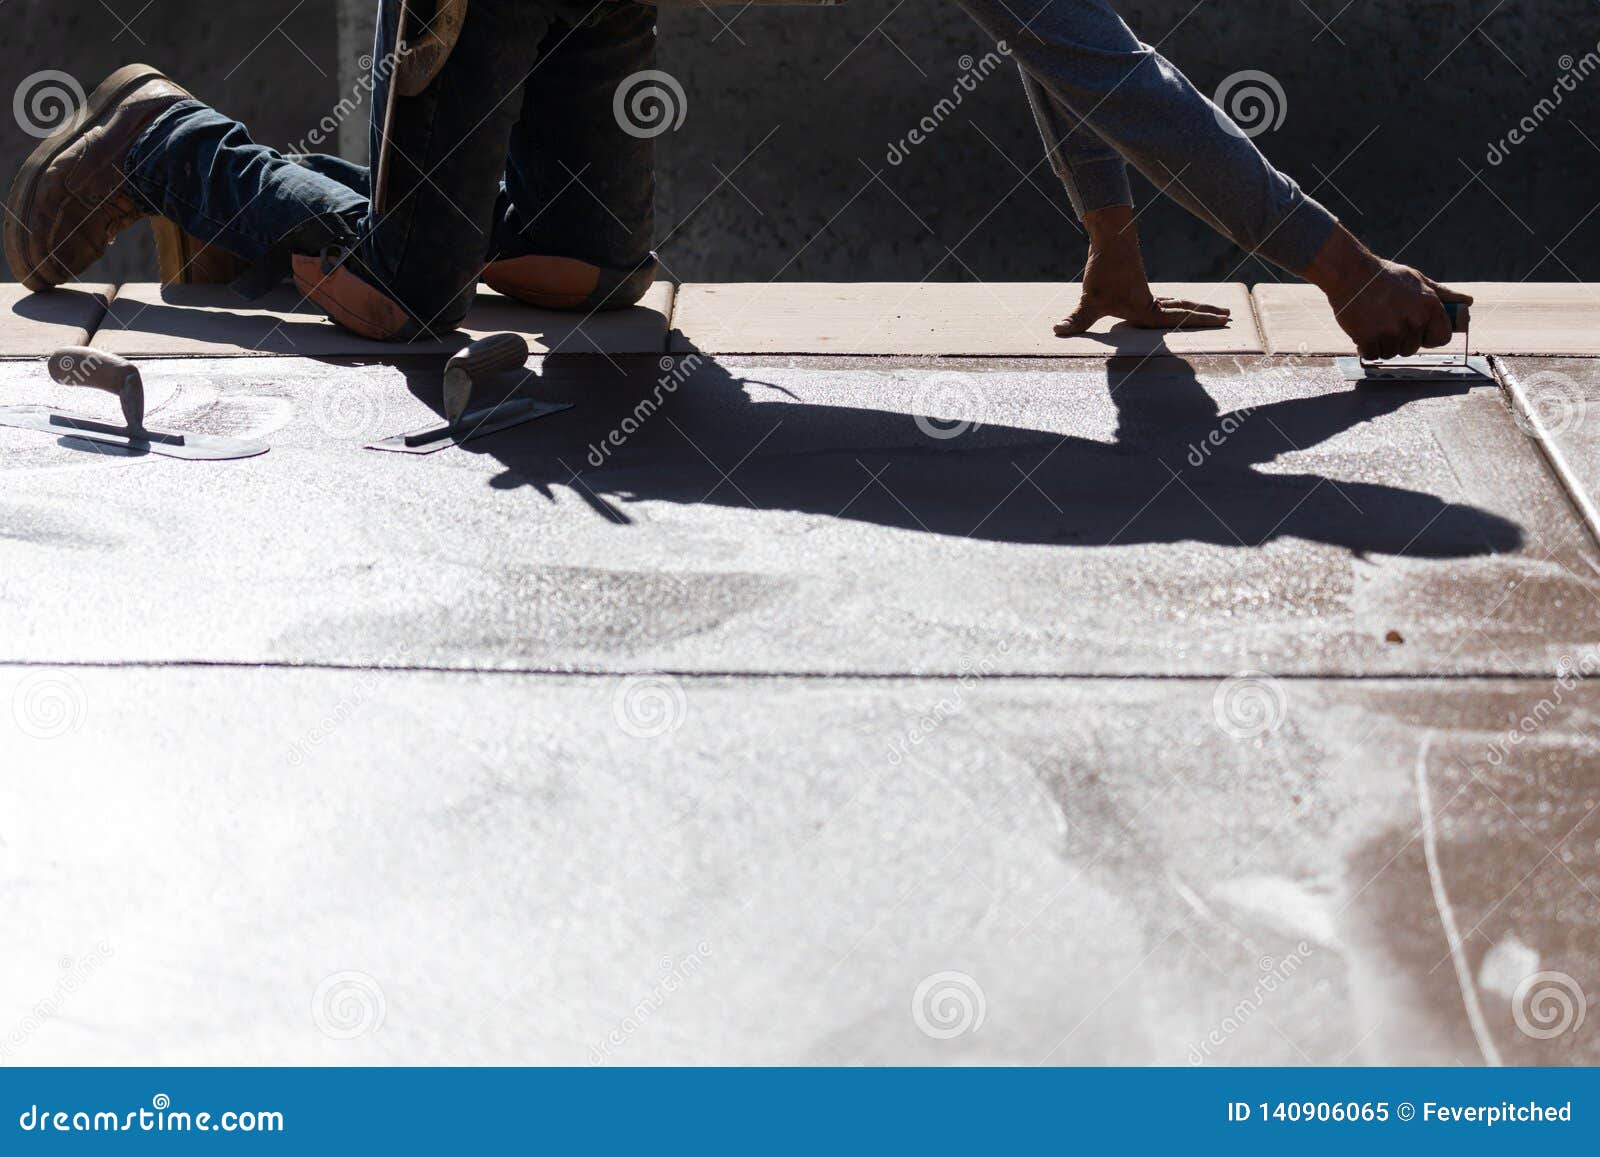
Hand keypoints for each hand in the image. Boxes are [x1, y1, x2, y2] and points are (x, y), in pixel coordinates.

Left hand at [1055, 205, 1231, 335]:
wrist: (1111, 238)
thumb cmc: (1103, 271)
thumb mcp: (1089, 301)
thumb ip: (1078, 320)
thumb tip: (1058, 331)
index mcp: (1146, 310)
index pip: (1178, 321)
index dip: (1200, 322)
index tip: (1222, 321)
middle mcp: (1151, 302)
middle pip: (1184, 310)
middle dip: (1205, 316)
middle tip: (1229, 317)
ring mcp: (1147, 292)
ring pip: (1177, 303)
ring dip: (1194, 309)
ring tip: (1213, 312)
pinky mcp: (1139, 284)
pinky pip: (1165, 299)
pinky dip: (1177, 304)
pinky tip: (1174, 307)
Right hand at [1303, 226, 1471, 359]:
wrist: (1351, 273)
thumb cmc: (1385, 276)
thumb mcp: (1418, 280)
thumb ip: (1443, 294)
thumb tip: (1468, 302)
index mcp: (1430, 306)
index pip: (1442, 338)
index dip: (1429, 338)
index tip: (1418, 333)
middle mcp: (1414, 320)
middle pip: (1412, 348)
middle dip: (1400, 340)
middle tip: (1388, 322)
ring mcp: (1391, 331)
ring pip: (1391, 353)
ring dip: (1382, 344)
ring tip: (1374, 324)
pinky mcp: (1369, 338)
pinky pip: (1372, 355)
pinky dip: (1366, 347)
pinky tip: (1363, 331)